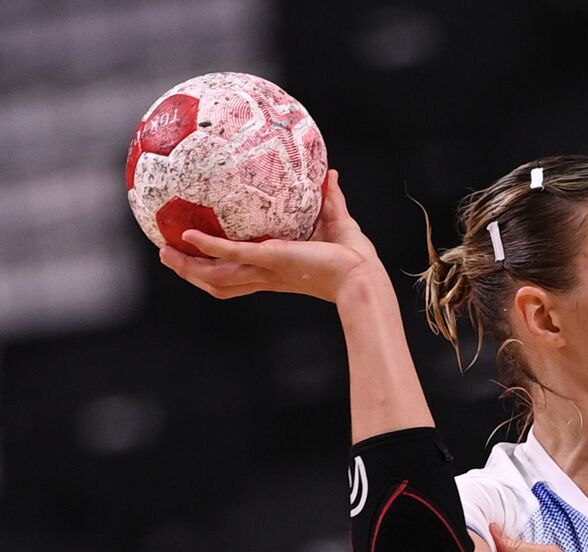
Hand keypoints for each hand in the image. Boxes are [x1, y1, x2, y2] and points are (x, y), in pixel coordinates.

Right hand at [158, 169, 385, 302]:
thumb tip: (331, 174)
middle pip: (218, 282)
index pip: (239, 275)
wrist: (362, 275)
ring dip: (189, 265)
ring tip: (165, 252)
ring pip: (216, 274)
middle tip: (169, 257)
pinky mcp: (269, 259)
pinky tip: (186, 235)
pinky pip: (230, 253)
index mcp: (277, 271)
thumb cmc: (356, 258)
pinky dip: (207, 246)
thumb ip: (331, 199)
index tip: (200, 257)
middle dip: (192, 272)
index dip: (217, 268)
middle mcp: (266, 275)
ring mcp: (265, 269)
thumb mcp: (337, 223)